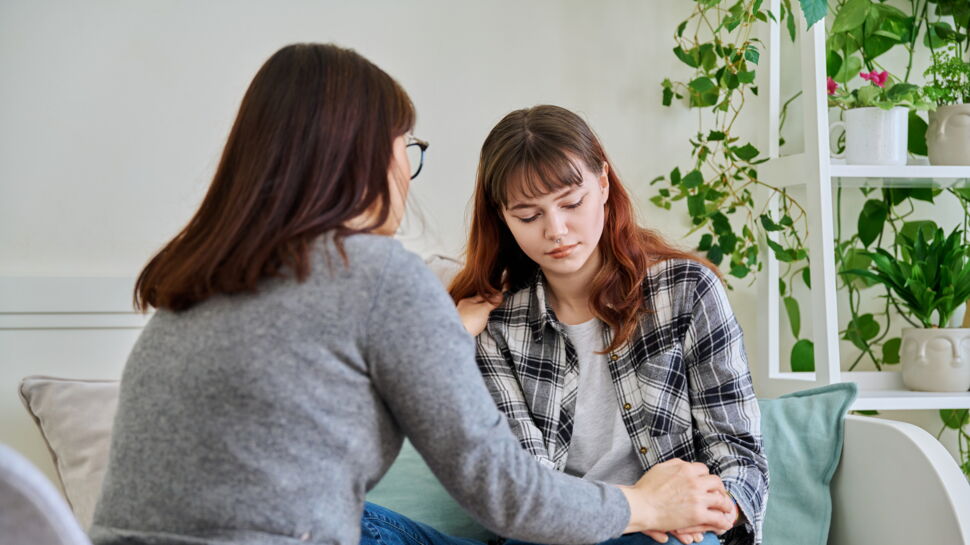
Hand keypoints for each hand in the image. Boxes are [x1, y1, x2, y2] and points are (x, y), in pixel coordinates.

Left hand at [456, 294, 501, 335]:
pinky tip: (483, 323)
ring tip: (491, 316)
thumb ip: (492, 302)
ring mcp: (463, 318)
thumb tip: (500, 296)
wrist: (460, 335)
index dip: (491, 297)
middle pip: (478, 305)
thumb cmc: (470, 320)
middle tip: (497, 306)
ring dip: (483, 314)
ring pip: (476, 313)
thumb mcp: (484, 309)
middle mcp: (463, 308)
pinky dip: (479, 321)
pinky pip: (474, 321)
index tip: (500, 298)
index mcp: (466, 301)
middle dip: (487, 306)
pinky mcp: (464, 326)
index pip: (482, 296)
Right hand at [619, 459, 733, 534]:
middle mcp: (694, 482)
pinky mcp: (697, 514)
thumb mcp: (660, 469)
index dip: (706, 477)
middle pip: (716, 482)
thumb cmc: (645, 489)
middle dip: (719, 488)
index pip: (704, 470)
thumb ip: (674, 465)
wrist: (640, 506)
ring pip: (721, 500)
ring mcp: (697, 498)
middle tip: (719, 494)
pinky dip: (723, 522)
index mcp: (685, 469)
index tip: (706, 483)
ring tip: (727, 509)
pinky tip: (724, 524)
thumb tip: (683, 465)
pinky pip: (717, 518)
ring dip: (726, 505)